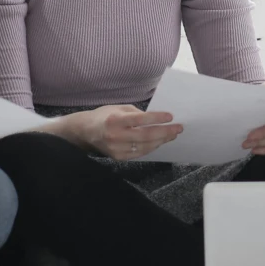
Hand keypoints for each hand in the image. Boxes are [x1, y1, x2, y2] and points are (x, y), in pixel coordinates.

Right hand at [62, 105, 183, 158]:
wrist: (86, 132)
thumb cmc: (104, 116)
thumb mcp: (119, 108)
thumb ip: (136, 113)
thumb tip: (156, 119)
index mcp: (115, 120)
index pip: (140, 120)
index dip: (157, 118)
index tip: (170, 116)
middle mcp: (115, 135)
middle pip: (146, 136)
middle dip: (165, 132)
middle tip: (178, 128)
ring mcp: (117, 149)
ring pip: (145, 147)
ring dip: (161, 141)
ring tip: (172, 135)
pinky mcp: (118, 157)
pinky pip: (140, 153)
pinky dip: (151, 147)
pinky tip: (159, 141)